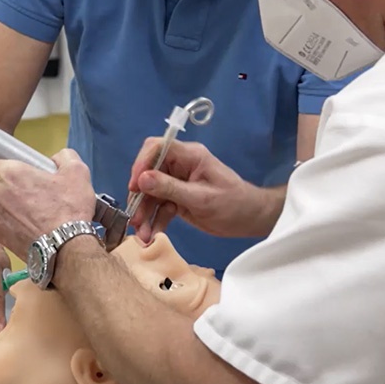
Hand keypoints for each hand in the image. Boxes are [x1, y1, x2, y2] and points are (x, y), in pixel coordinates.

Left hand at [0, 149, 96, 259]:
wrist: (66, 247)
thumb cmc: (69, 209)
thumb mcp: (77, 172)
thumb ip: (64, 157)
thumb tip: (56, 159)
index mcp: (10, 174)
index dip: (7, 169)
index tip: (22, 175)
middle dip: (14, 189)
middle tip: (36, 195)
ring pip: (1, 207)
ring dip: (14, 208)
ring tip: (38, 215)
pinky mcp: (0, 237)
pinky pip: (4, 225)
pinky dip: (16, 225)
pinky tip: (35, 228)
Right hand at [127, 138, 277, 239]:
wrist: (250, 219)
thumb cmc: (232, 203)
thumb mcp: (201, 198)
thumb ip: (170, 188)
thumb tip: (142, 179)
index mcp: (189, 156)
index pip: (157, 148)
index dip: (141, 164)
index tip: (134, 186)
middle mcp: (180, 166)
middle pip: (149, 174)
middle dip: (140, 197)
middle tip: (135, 218)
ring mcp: (178, 183)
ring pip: (152, 194)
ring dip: (145, 213)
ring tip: (142, 235)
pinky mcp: (178, 199)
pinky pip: (160, 207)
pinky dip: (154, 220)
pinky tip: (151, 235)